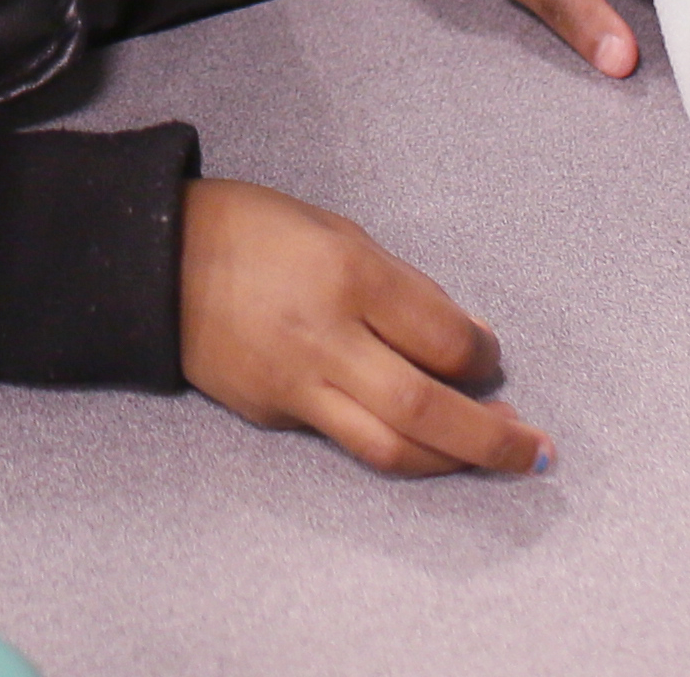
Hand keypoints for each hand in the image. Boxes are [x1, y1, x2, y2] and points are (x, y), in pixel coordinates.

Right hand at [179, 179, 543, 477]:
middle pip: (426, 410)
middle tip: (535, 452)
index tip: (491, 358)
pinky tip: (419, 437)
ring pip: (390, 448)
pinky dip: (392, 443)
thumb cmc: (252, 227)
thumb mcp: (335, 229)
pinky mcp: (273, 414)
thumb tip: (460, 341)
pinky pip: (345, 438)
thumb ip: (400, 287)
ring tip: (492, 459)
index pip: (442, 338)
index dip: (481, 356)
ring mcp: (296, 385)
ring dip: (453, 461)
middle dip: (491, 439)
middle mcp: (326, 338)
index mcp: (347, 274)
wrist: (153, 260)